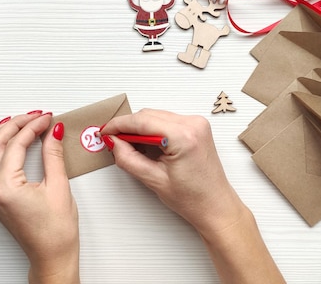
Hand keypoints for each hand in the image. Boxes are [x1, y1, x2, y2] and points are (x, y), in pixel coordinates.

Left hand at [0, 112, 79, 283]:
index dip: (33, 127)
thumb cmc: (56, 231)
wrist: (51, 256)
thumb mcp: (59, 187)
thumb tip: (53, 131)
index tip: (47, 118)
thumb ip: (53, 155)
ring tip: (15, 122)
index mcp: (5, 188)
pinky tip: (4, 141)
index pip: (15, 144)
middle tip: (35, 116)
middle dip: (15, 125)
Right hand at [101, 109, 284, 282]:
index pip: (142, 121)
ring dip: (140, 128)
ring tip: (129, 147)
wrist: (215, 205)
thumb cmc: (193, 198)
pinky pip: (166, 121)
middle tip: (112, 141)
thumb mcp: (153, 180)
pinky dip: (152, 129)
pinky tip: (145, 144)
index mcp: (184, 136)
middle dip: (128, 126)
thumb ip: (128, 158)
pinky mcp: (196, 127)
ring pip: (156, 116)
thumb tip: (113, 142)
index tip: (105, 131)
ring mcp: (196, 124)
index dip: (119, 125)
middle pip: (148, 114)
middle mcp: (193, 124)